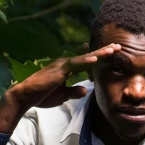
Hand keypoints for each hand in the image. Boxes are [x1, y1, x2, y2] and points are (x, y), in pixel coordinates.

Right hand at [0, 43, 120, 133]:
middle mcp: (65, 63)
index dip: (100, 58)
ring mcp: (62, 65)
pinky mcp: (59, 70)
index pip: (87, 63)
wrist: (25, 97)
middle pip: (88, 57)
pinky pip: (75, 64)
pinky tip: (96, 59)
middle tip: (119, 47)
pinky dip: (86, 61)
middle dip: (104, 52)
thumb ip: (74, 91)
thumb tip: (85, 89)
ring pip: (84, 58)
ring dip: (99, 54)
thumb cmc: (42, 96)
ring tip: (113, 50)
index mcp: (67, 68)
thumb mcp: (62, 95)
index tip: (113, 55)